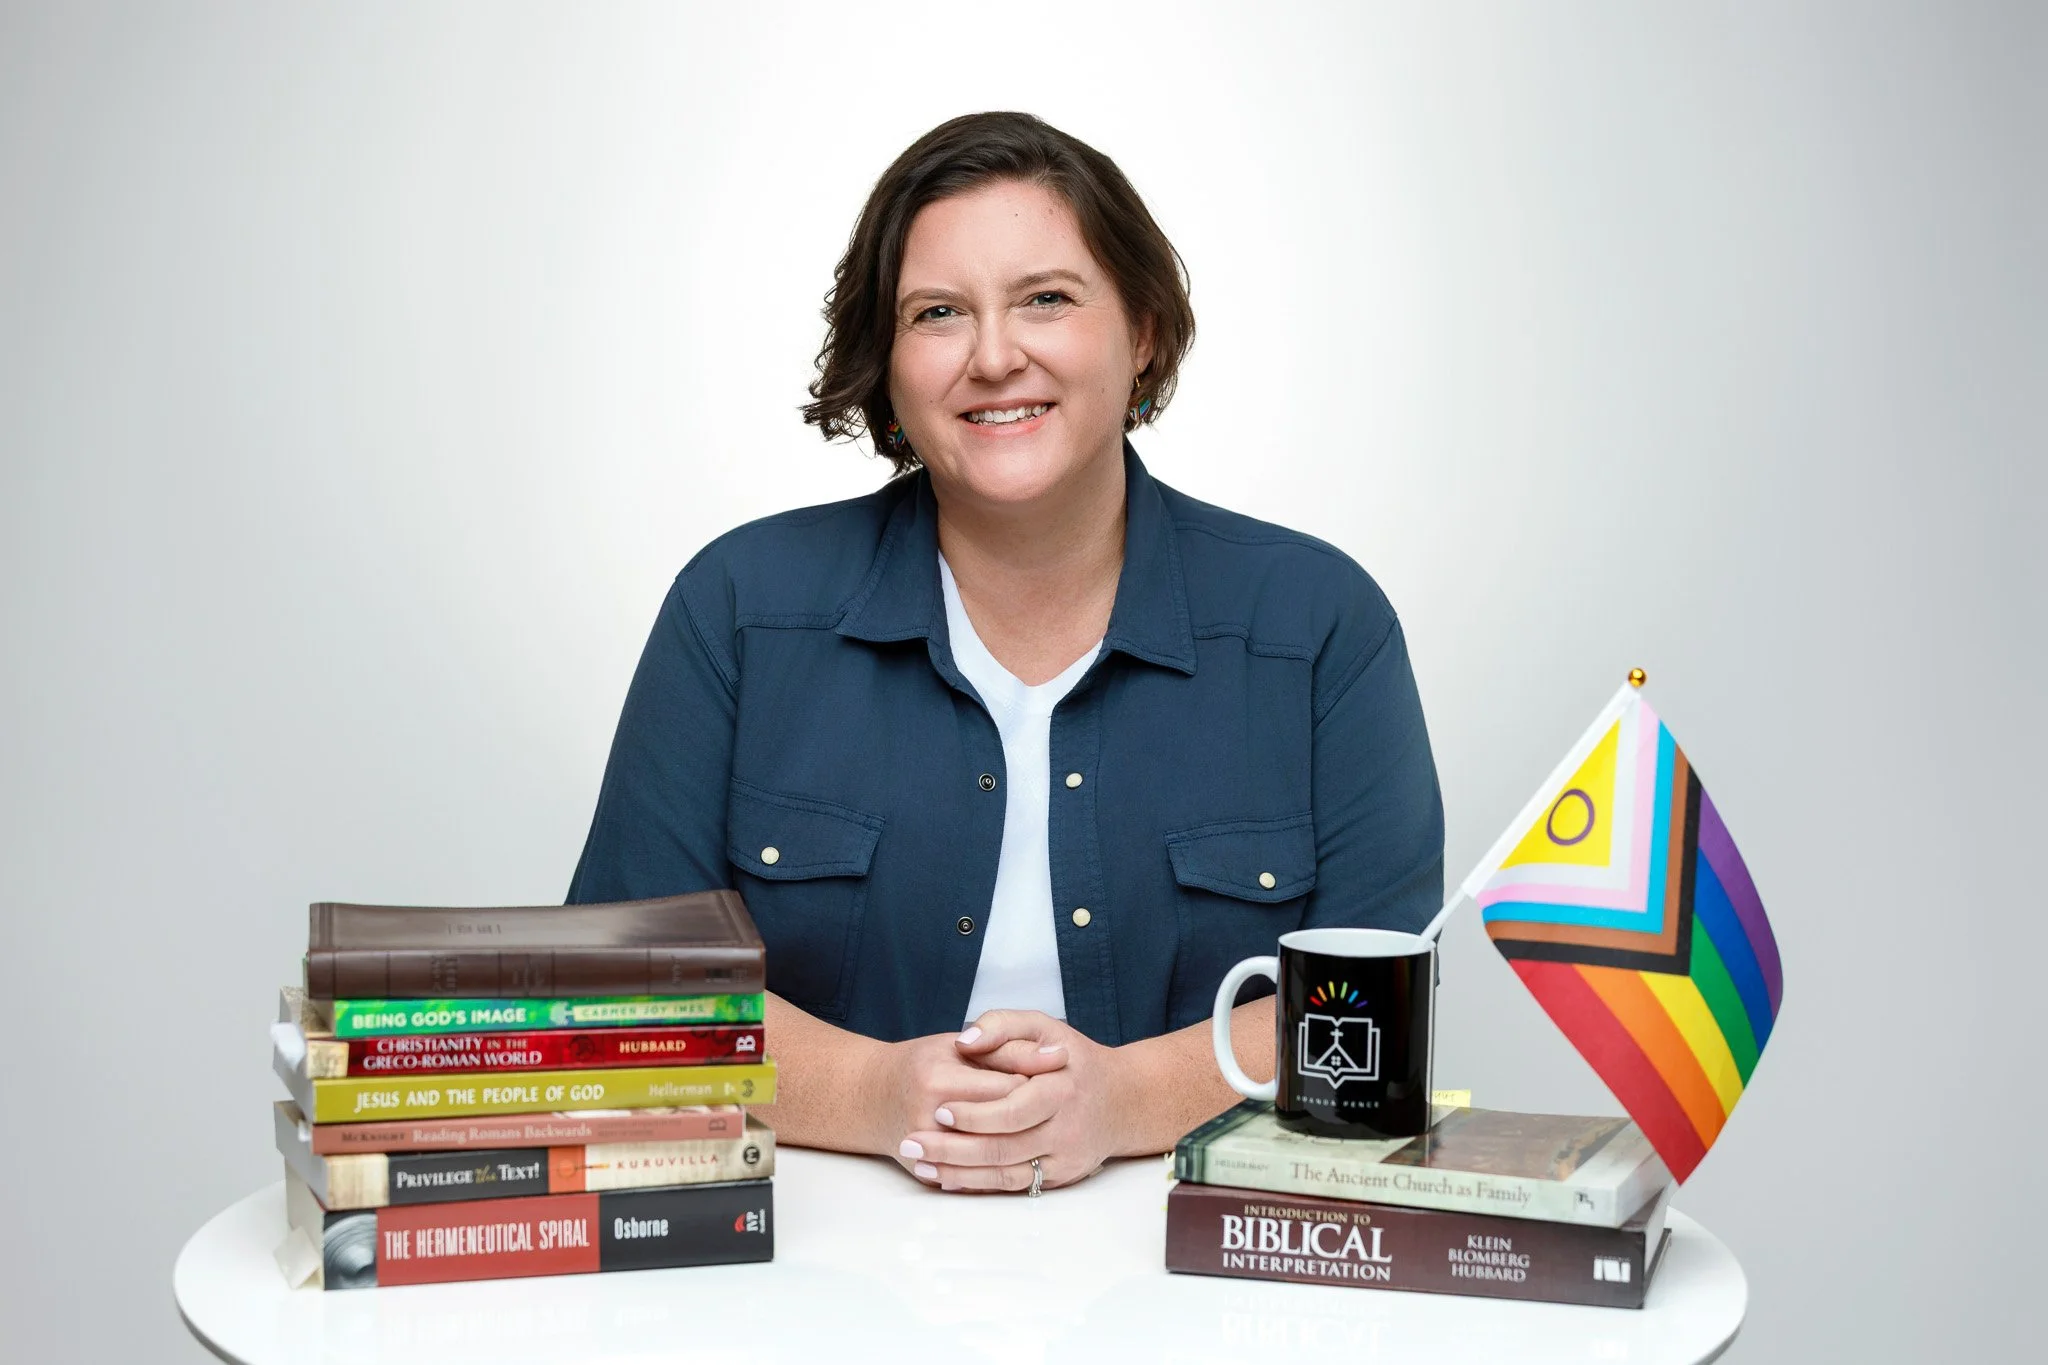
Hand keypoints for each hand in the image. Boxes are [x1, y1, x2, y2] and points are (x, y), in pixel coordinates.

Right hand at [868, 1028, 1065, 1179]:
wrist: (874, 1099)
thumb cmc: (922, 1065)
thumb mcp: (960, 1044)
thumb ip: (1007, 1046)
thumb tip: (1061, 1056)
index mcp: (940, 1081)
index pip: (1011, 1089)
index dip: (1037, 1083)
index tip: (1047, 1078)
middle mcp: (930, 1120)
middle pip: (1006, 1126)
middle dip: (1033, 1116)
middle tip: (1042, 1106)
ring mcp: (929, 1154)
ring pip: (997, 1159)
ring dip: (1022, 1145)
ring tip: (1034, 1128)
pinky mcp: (930, 1175)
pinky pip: (979, 1180)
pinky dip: (1003, 1169)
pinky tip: (1019, 1157)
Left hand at [899, 1010, 1126, 1193]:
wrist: (1121, 1100)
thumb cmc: (1073, 1059)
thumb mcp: (1044, 1026)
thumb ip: (1002, 1025)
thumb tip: (965, 1041)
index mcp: (1062, 1087)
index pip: (1012, 1107)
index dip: (974, 1112)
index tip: (938, 1110)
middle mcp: (1067, 1128)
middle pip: (1004, 1147)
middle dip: (953, 1149)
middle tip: (912, 1144)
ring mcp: (1065, 1158)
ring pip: (1006, 1174)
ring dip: (959, 1173)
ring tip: (920, 1166)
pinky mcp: (1060, 1178)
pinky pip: (1015, 1186)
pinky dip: (979, 1185)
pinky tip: (947, 1179)